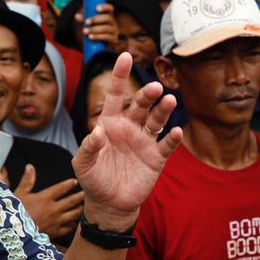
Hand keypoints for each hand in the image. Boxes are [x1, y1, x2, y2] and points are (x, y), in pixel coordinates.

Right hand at [14, 165, 83, 243]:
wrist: (13, 234)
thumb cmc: (14, 214)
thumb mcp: (19, 195)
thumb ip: (27, 181)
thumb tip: (29, 167)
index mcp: (44, 198)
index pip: (61, 188)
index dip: (69, 184)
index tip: (74, 182)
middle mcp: (53, 209)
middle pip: (72, 201)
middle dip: (80, 196)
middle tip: (87, 193)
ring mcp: (56, 222)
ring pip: (74, 214)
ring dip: (81, 209)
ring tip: (86, 206)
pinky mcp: (56, 233)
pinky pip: (70, 228)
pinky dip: (75, 224)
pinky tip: (77, 222)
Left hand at [72, 52, 181, 225]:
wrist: (109, 204)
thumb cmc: (94, 179)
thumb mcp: (82, 164)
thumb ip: (88, 147)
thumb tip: (97, 132)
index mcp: (109, 124)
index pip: (115, 95)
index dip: (119, 76)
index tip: (125, 56)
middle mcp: (129, 128)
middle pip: (139, 105)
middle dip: (147, 95)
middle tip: (155, 88)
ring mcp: (144, 141)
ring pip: (156, 120)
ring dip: (163, 110)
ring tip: (170, 101)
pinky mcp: (156, 158)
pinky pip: (167, 145)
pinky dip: (173, 138)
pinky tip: (177, 131)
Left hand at [83, 3, 120, 46]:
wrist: (95, 44)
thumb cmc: (91, 29)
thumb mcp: (86, 23)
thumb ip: (82, 19)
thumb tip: (77, 16)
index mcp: (107, 15)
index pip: (109, 8)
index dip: (104, 7)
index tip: (96, 8)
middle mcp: (112, 22)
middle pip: (107, 18)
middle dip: (96, 19)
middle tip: (86, 22)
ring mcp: (114, 31)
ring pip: (106, 28)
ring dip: (95, 29)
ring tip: (84, 31)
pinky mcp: (113, 40)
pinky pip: (107, 37)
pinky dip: (98, 37)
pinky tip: (90, 37)